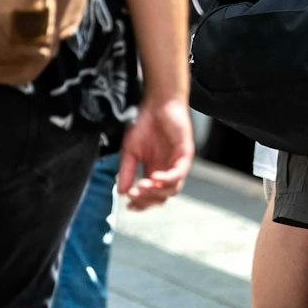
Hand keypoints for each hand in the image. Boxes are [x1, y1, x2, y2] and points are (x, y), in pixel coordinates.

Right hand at [117, 94, 193, 210]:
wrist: (155, 102)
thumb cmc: (143, 123)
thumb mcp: (129, 150)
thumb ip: (127, 171)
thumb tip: (121, 193)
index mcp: (155, 171)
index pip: (152, 196)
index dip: (141, 203)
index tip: (129, 205)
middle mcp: (168, 170)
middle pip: (162, 197)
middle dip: (147, 200)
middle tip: (134, 196)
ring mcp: (178, 163)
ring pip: (173, 189)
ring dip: (157, 192)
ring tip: (142, 187)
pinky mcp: (185, 153)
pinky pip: (179, 173)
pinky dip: (167, 179)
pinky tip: (154, 178)